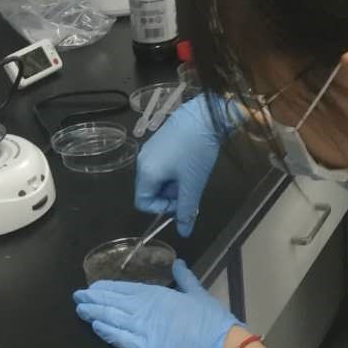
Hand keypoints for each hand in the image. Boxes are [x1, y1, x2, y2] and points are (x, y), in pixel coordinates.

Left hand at [73, 260, 244, 347]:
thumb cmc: (212, 321)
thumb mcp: (198, 294)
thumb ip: (185, 278)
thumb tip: (178, 263)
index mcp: (157, 295)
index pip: (125, 289)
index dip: (107, 288)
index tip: (94, 287)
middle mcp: (145, 309)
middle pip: (113, 303)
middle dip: (94, 299)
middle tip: (78, 297)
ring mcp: (143, 329)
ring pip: (111, 319)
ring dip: (94, 314)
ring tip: (81, 309)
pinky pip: (120, 339)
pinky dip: (106, 332)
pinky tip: (95, 326)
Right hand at [134, 95, 224, 236]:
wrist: (205, 115)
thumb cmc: (196, 151)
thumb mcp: (192, 184)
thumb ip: (186, 210)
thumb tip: (184, 232)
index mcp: (146, 172)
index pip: (143, 203)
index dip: (161, 209)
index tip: (181, 202)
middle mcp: (142, 161)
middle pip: (150, 190)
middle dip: (169, 195)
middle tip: (189, 187)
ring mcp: (149, 149)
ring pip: (157, 177)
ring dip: (172, 183)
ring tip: (191, 174)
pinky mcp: (158, 140)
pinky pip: (161, 164)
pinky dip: (173, 170)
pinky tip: (189, 162)